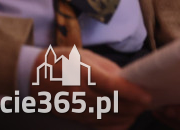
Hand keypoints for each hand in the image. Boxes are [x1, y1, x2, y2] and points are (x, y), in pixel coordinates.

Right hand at [32, 47, 150, 127]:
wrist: (32, 75)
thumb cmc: (62, 60)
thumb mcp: (85, 55)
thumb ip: (107, 68)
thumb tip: (127, 80)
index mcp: (83, 73)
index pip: (111, 86)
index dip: (131, 93)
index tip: (147, 96)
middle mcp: (78, 93)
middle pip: (111, 104)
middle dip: (133, 106)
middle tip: (147, 103)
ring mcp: (74, 107)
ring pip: (105, 117)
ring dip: (125, 116)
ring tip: (138, 110)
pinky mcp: (72, 116)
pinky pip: (95, 124)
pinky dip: (112, 125)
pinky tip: (124, 120)